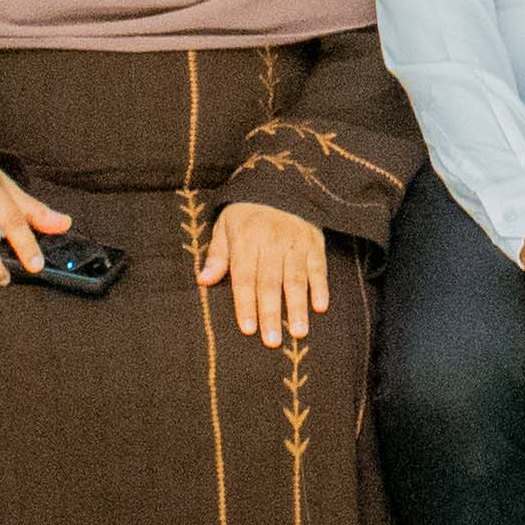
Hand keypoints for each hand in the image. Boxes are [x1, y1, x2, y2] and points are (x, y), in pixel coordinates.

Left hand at [205, 200, 328, 347]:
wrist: (281, 184)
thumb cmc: (248, 214)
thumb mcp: (226, 226)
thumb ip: (217, 255)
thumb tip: (203, 281)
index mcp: (246, 239)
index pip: (244, 277)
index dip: (246, 304)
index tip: (248, 329)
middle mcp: (271, 242)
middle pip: (270, 282)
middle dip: (271, 313)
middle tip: (272, 341)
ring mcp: (295, 242)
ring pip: (295, 278)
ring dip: (297, 306)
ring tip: (298, 332)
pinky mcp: (314, 243)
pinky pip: (319, 267)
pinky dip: (321, 287)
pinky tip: (320, 307)